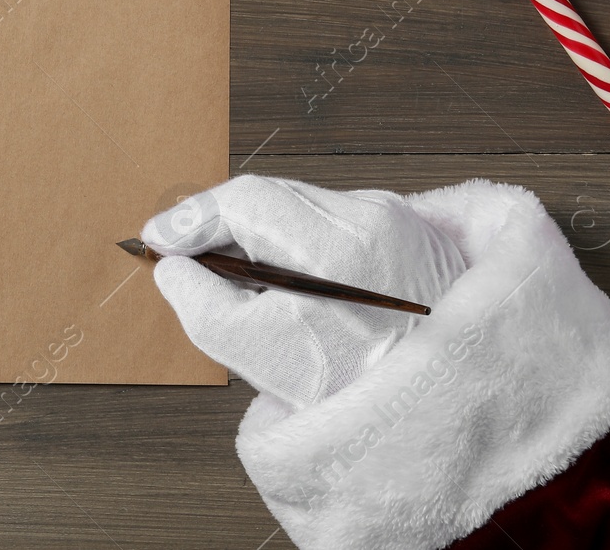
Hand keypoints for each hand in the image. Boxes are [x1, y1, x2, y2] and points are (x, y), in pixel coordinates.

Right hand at [143, 175, 466, 409]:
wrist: (449, 413)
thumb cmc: (364, 395)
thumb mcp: (262, 360)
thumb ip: (203, 306)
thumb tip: (174, 269)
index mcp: (339, 245)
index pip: (243, 199)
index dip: (191, 217)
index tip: (160, 239)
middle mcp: (374, 219)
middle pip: (270, 197)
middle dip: (222, 227)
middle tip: (189, 262)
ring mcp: (397, 223)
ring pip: (302, 209)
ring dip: (264, 237)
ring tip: (246, 284)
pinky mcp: (411, 233)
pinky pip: (337, 223)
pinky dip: (304, 245)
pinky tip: (298, 286)